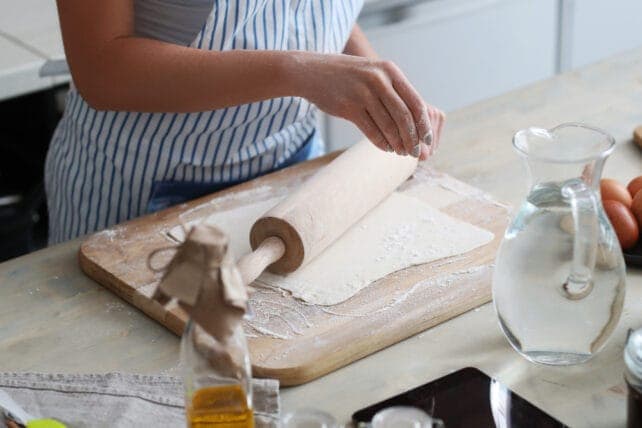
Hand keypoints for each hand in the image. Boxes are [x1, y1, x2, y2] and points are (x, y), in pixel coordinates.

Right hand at [296, 53, 444, 159]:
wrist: (312, 72)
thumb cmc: (348, 75)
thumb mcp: (374, 72)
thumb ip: (393, 89)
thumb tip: (415, 118)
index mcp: (390, 71)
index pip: (415, 102)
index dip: (423, 124)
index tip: (428, 140)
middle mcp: (378, 80)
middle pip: (404, 116)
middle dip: (413, 138)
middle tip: (416, 152)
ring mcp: (362, 93)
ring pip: (388, 126)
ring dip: (397, 143)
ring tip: (401, 152)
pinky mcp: (348, 107)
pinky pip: (371, 131)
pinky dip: (381, 143)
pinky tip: (387, 148)